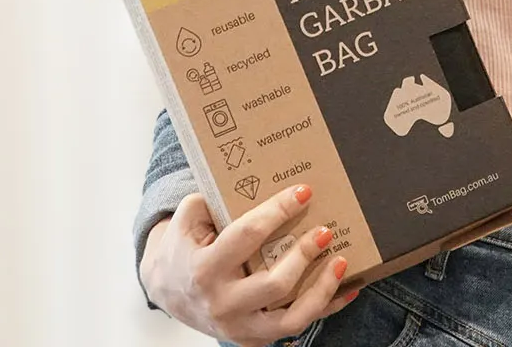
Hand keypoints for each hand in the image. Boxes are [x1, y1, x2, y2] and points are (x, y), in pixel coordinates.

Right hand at [139, 185, 359, 345]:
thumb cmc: (183, 249)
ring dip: (322, 290)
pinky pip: (295, 328)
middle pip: (274, 284)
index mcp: (205, 269)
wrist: (167, 291)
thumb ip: (210, 201)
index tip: (304, 192)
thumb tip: (251, 181)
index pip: (248, 236)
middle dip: (304, 254)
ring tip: (340, 262)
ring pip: (290, 319)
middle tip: (324, 231)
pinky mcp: (252, 338)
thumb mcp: (186, 220)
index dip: (278, 210)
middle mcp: (223, 303)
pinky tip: (345, 291)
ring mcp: (239, 326)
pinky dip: (323, 309)